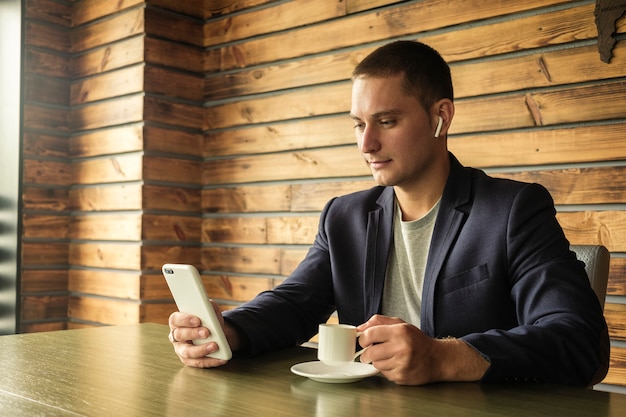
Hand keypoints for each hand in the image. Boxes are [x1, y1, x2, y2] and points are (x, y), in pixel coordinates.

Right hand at [168, 301, 229, 367]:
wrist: (214, 334)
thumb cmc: (208, 321)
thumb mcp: (209, 312)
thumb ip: (208, 307)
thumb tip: (209, 307)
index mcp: (177, 322)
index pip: (176, 319)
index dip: (185, 320)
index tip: (198, 320)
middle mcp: (176, 337)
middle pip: (180, 335)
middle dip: (194, 333)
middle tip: (207, 332)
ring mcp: (181, 350)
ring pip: (187, 352)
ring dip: (202, 350)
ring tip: (215, 346)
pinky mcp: (189, 361)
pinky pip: (198, 362)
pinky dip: (211, 361)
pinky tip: (221, 358)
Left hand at [357, 315, 488, 384]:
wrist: (438, 359)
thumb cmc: (417, 341)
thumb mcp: (401, 324)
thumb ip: (379, 322)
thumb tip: (360, 328)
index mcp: (400, 332)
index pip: (370, 334)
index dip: (363, 338)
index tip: (364, 341)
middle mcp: (401, 348)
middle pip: (370, 353)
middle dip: (366, 353)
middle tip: (369, 352)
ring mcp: (402, 364)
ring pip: (376, 364)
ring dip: (377, 361)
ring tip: (387, 357)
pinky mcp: (402, 377)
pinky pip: (384, 374)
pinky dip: (385, 370)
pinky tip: (395, 364)